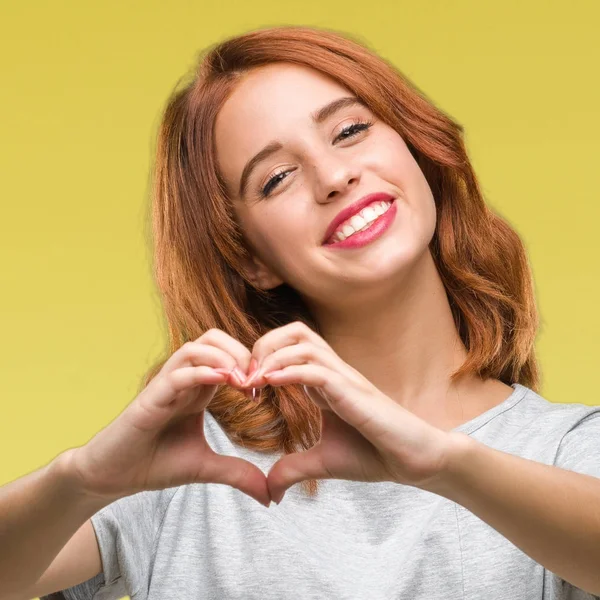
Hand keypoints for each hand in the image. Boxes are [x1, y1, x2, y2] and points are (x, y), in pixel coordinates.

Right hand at [67, 329, 270, 506]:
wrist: (112, 478)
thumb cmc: (154, 464)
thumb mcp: (205, 468)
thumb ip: (237, 474)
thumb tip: (270, 496)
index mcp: (197, 390)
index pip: (226, 355)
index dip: (249, 364)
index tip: (262, 389)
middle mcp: (182, 381)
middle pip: (212, 339)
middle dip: (239, 351)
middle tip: (255, 379)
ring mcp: (164, 387)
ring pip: (193, 348)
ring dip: (222, 357)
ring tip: (241, 380)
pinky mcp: (148, 399)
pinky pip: (175, 375)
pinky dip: (199, 372)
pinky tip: (221, 381)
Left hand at [242, 321, 455, 503]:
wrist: (412, 462)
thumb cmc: (373, 455)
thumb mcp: (322, 462)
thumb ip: (293, 469)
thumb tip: (269, 491)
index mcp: (324, 382)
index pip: (289, 347)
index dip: (261, 359)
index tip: (245, 388)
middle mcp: (333, 372)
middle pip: (295, 331)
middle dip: (263, 345)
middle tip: (245, 375)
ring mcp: (344, 378)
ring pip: (304, 342)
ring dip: (272, 356)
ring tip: (254, 381)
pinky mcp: (353, 392)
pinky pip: (318, 369)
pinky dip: (290, 371)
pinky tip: (270, 384)